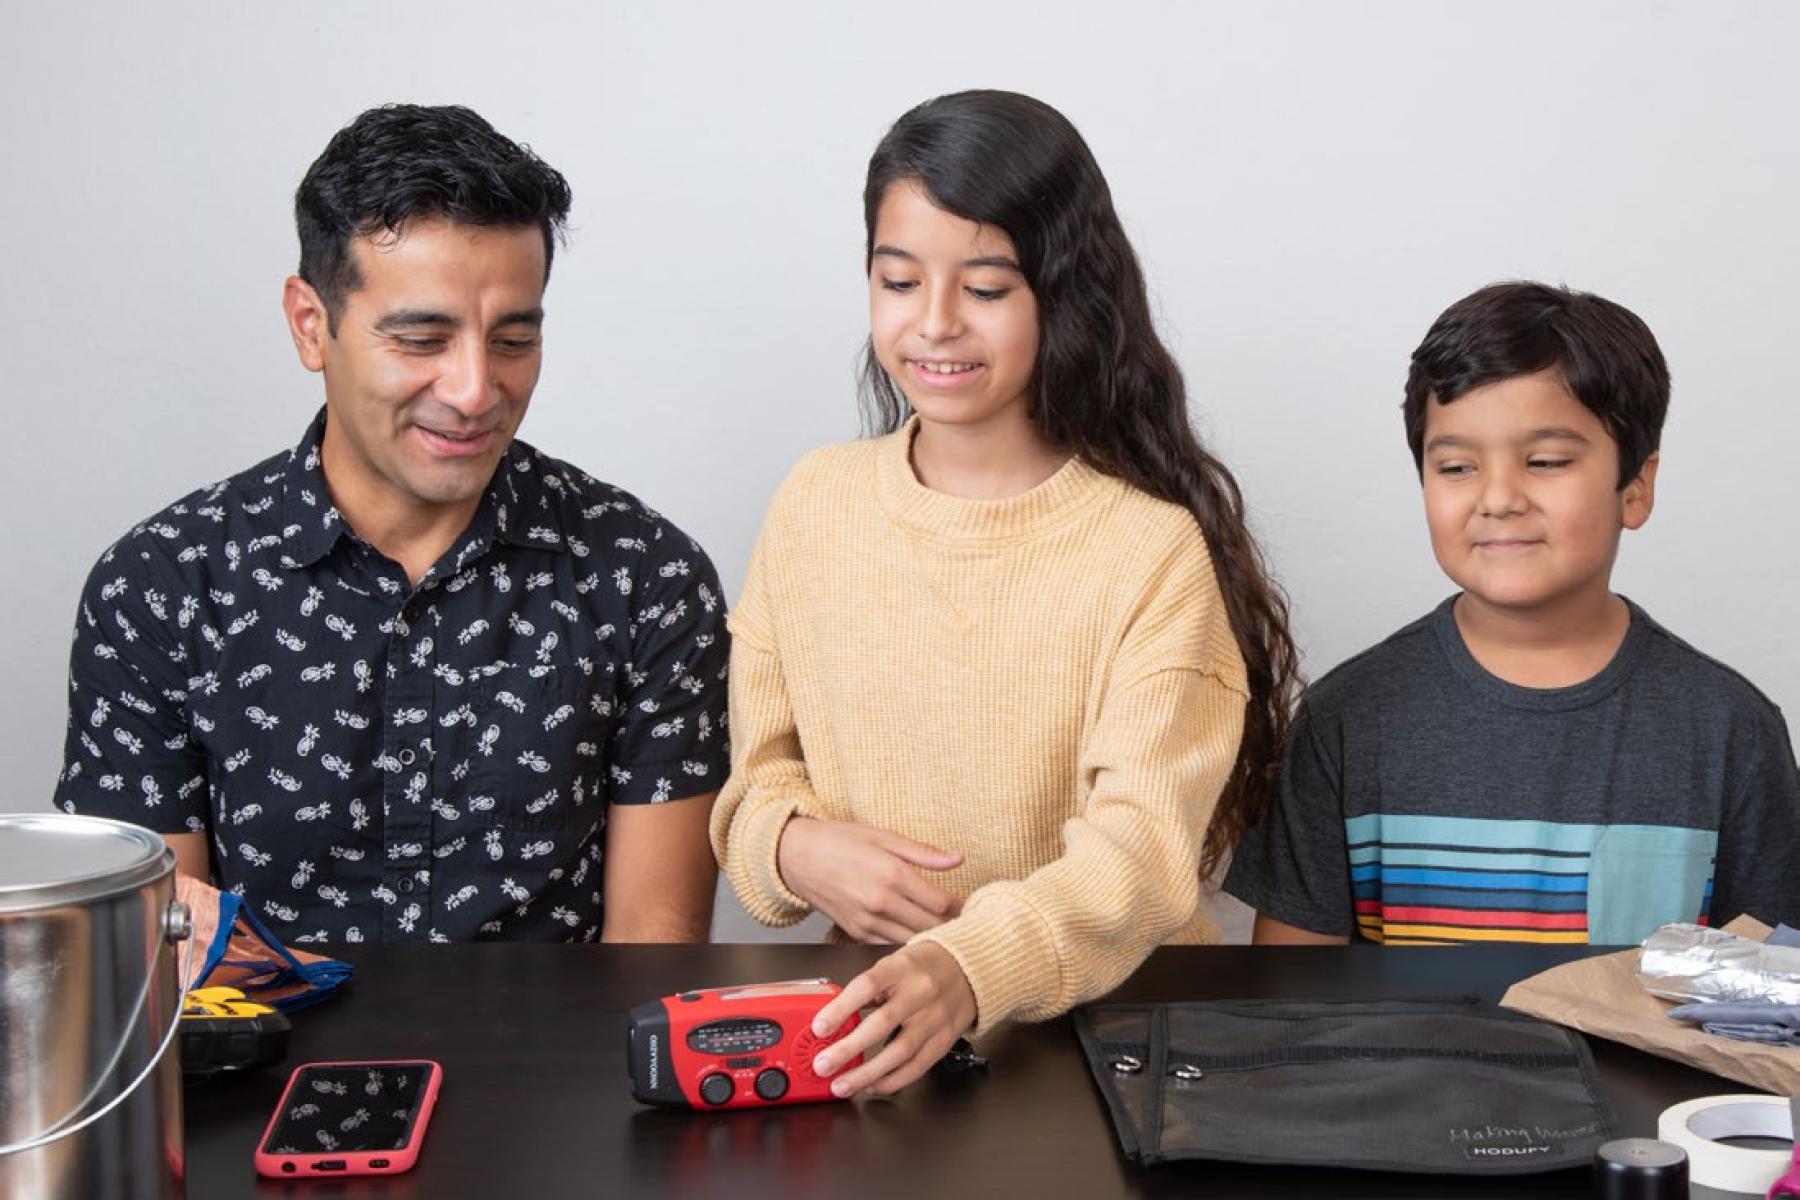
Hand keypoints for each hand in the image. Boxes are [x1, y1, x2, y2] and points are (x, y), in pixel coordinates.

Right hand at [776, 817, 963, 942]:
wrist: (797, 857)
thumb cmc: (840, 841)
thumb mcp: (884, 836)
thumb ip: (924, 853)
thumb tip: (958, 858)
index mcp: (892, 874)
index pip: (940, 902)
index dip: (962, 907)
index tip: (972, 908)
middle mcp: (881, 902)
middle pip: (930, 926)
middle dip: (952, 928)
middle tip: (968, 927)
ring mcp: (867, 922)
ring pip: (912, 941)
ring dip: (931, 940)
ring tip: (948, 936)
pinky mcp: (856, 933)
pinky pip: (890, 946)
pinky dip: (906, 944)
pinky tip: (918, 938)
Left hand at [810, 941, 977, 1096]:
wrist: (971, 969)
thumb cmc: (925, 965)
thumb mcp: (895, 963)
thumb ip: (868, 988)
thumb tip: (836, 1015)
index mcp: (902, 967)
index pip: (867, 986)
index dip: (841, 1008)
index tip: (819, 1027)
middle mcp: (920, 992)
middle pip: (882, 1023)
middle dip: (848, 1049)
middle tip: (823, 1065)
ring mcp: (936, 1018)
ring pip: (900, 1051)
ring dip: (867, 1074)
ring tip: (842, 1085)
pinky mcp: (945, 1039)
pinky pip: (918, 1066)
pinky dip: (893, 1080)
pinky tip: (873, 1086)